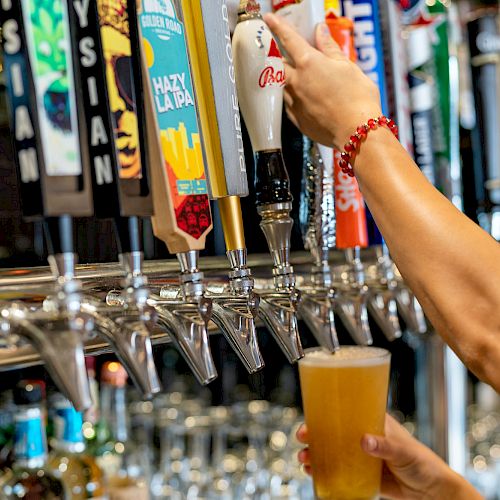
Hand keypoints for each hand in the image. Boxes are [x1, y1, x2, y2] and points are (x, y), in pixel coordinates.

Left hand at [263, 13, 381, 148]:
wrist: (356, 132)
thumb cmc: (357, 99)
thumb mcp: (347, 66)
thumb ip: (330, 49)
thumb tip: (321, 32)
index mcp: (309, 64)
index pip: (289, 39)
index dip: (278, 26)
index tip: (269, 19)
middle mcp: (297, 82)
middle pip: (280, 64)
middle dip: (281, 57)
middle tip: (287, 54)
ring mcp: (295, 103)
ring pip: (283, 85)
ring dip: (288, 79)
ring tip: (301, 79)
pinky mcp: (297, 120)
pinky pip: (289, 104)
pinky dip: (293, 98)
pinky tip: (306, 99)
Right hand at [296, 414, 482, 499]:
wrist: (433, 493)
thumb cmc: (424, 463)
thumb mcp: (404, 450)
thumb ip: (384, 445)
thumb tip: (364, 441)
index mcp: (372, 421)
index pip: (345, 411)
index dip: (325, 411)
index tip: (311, 416)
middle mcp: (362, 435)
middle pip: (332, 430)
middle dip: (314, 433)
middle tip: (302, 438)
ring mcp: (360, 455)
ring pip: (331, 450)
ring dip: (315, 453)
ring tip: (304, 459)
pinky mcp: (361, 475)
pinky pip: (338, 471)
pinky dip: (323, 471)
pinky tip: (313, 473)